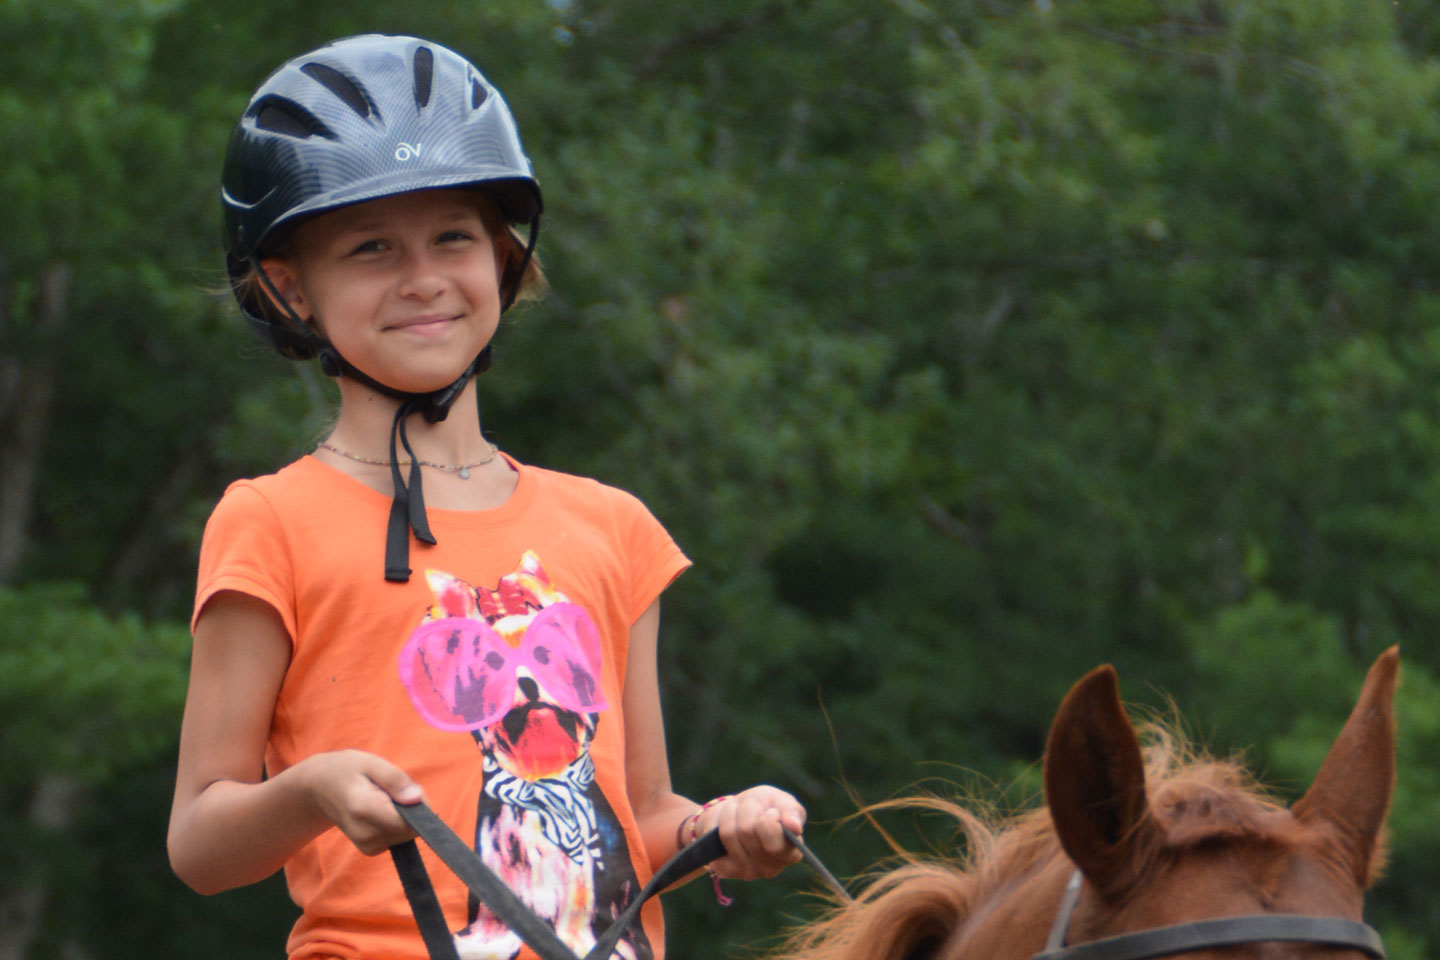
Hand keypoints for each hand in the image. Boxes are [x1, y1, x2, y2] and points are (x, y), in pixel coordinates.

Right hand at [296, 749, 425, 855]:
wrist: (319, 789)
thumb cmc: (346, 770)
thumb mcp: (370, 763)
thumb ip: (395, 780)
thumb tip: (416, 799)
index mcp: (363, 810)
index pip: (407, 822)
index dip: (419, 805)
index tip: (411, 788)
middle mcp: (365, 833)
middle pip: (410, 829)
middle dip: (412, 807)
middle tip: (395, 788)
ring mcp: (367, 845)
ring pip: (407, 834)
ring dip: (405, 814)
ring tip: (384, 796)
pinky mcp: (371, 850)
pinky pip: (400, 837)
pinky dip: (397, 822)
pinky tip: (381, 808)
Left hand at [697, 785, 805, 880]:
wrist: (735, 812)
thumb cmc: (764, 806)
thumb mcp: (780, 800)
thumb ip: (792, 811)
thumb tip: (794, 827)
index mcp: (791, 854)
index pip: (775, 844)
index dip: (768, 820)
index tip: (770, 811)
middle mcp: (771, 869)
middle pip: (747, 831)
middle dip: (747, 808)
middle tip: (751, 807)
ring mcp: (747, 872)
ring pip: (729, 833)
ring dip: (731, 812)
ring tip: (738, 813)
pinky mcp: (726, 870)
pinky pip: (715, 840)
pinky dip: (718, 823)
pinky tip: (726, 826)